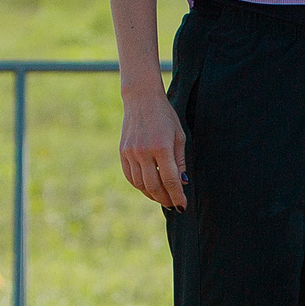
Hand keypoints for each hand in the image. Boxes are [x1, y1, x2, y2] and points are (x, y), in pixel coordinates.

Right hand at [120, 91, 188, 211]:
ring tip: (162, 197)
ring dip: (152, 195)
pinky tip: (148, 188)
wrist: (141, 99)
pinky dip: (139, 186)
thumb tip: (182, 183)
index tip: (182, 206)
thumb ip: (180, 161)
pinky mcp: (122, 152)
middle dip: (165, 199)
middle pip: (154, 186)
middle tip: (173, 204)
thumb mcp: (179, 136)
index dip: (177, 196)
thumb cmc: (165, 116)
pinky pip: (130, 176)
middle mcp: (143, 152)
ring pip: (140, 184)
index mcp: (161, 147)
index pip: (170, 180)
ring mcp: (130, 153)